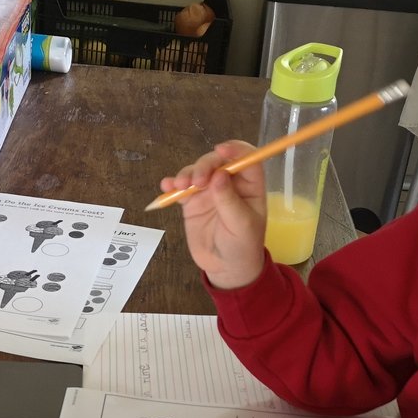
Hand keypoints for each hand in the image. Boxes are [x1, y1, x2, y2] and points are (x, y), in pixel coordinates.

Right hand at [162, 141, 266, 289]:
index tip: (221, 151)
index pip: (246, 159)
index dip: (235, 150)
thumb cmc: (241, 246)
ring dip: (186, 174)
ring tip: (180, 186)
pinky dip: (172, 184)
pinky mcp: (192, 201)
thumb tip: (219, 175)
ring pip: (197, 171)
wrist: (225, 268)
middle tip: (196, 181)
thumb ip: (229, 200)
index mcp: (250, 186)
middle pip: (217, 162)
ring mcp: (209, 191)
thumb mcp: (241, 225)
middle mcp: (229, 183)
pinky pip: (181, 188)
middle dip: (204, 166)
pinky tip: (166, 186)